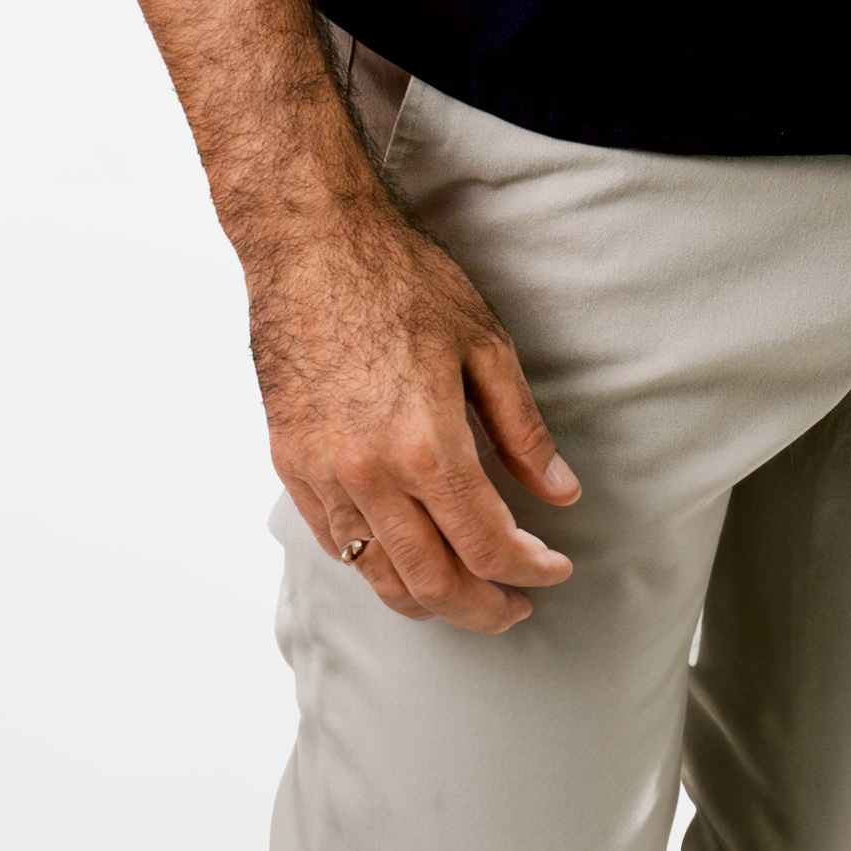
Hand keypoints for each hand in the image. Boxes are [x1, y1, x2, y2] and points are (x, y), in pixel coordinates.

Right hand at [248, 193, 581, 632]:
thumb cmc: (400, 280)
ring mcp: (322, 476)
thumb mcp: (484, 342)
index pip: (488, 545)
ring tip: (466, 593)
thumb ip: (522, 429)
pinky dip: (377, 565)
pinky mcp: (290, 465)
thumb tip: (561, 493)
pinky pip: (336, 543)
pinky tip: (405, 555)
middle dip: (484, 608)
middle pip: (434, 583)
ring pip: (379, 575)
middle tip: (516, 605)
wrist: (310, 243)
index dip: (530, 570)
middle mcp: (369, 476)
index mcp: (426, 445)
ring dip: (429, 599)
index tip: (554, 569)